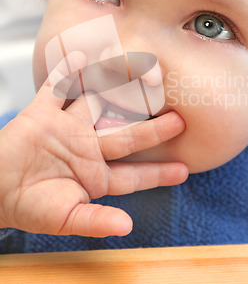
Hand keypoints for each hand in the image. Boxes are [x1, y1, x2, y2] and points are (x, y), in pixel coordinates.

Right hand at [0, 53, 186, 237]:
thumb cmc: (27, 208)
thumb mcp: (64, 219)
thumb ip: (95, 222)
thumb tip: (127, 227)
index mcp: (95, 175)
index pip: (133, 174)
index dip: (158, 173)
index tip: (184, 170)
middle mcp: (86, 148)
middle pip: (126, 136)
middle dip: (152, 130)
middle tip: (179, 121)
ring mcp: (66, 128)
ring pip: (97, 104)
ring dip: (116, 88)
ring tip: (141, 71)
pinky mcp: (42, 114)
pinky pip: (56, 88)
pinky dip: (66, 72)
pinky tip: (82, 56)